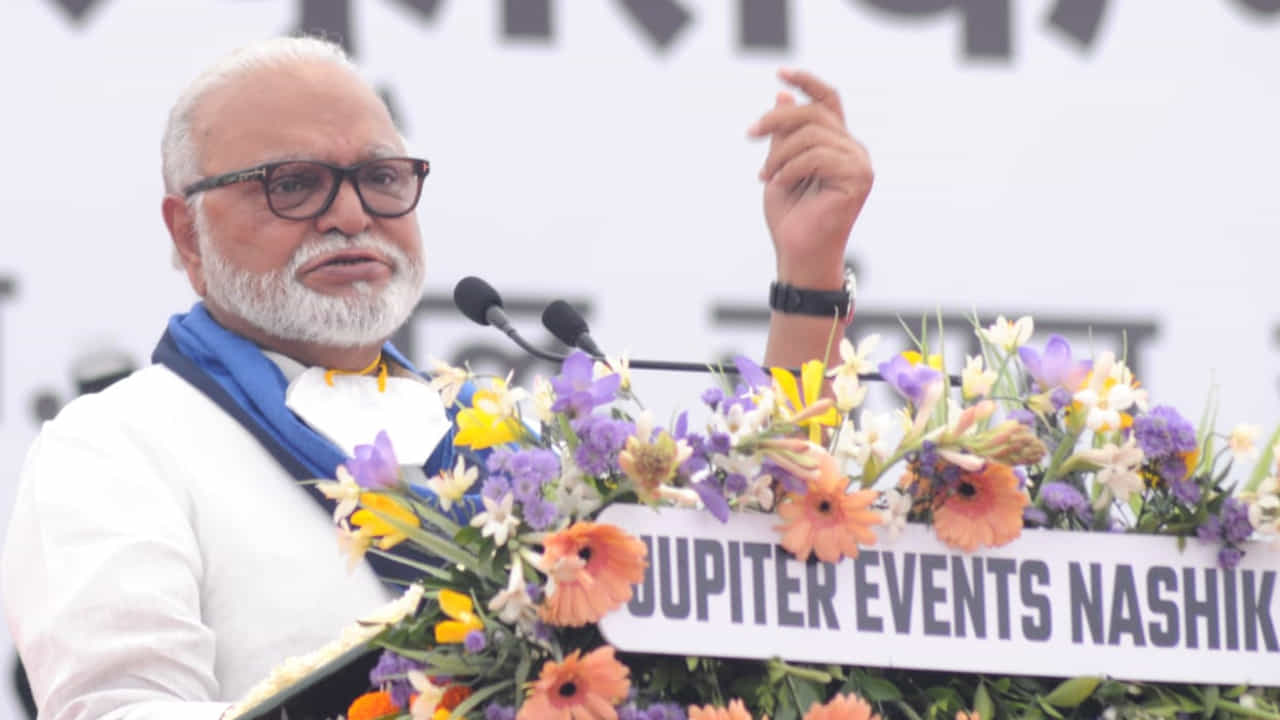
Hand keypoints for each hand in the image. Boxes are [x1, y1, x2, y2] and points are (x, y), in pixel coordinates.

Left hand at [748, 68, 872, 287]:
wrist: (798, 253)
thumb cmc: (790, 217)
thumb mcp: (778, 166)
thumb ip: (783, 135)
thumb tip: (783, 96)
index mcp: (836, 144)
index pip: (828, 100)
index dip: (807, 81)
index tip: (780, 72)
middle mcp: (852, 150)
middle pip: (814, 113)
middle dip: (776, 120)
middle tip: (750, 135)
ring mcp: (859, 163)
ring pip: (813, 134)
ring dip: (779, 153)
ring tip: (766, 176)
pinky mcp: (859, 178)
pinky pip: (817, 156)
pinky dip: (790, 168)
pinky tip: (779, 183)